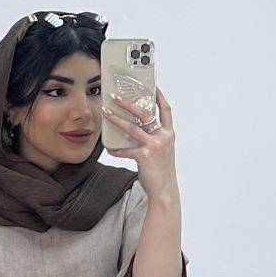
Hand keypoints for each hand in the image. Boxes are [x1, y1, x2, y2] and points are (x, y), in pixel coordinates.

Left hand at [101, 85, 177, 201]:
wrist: (164, 191)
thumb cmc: (161, 171)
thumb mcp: (161, 151)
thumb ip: (153, 139)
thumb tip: (135, 129)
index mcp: (169, 134)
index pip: (165, 110)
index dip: (159, 96)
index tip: (151, 85)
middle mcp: (163, 137)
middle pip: (145, 113)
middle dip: (129, 102)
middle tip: (116, 96)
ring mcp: (154, 146)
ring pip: (133, 127)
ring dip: (117, 119)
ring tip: (106, 112)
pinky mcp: (145, 156)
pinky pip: (126, 150)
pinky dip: (116, 150)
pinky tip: (109, 148)